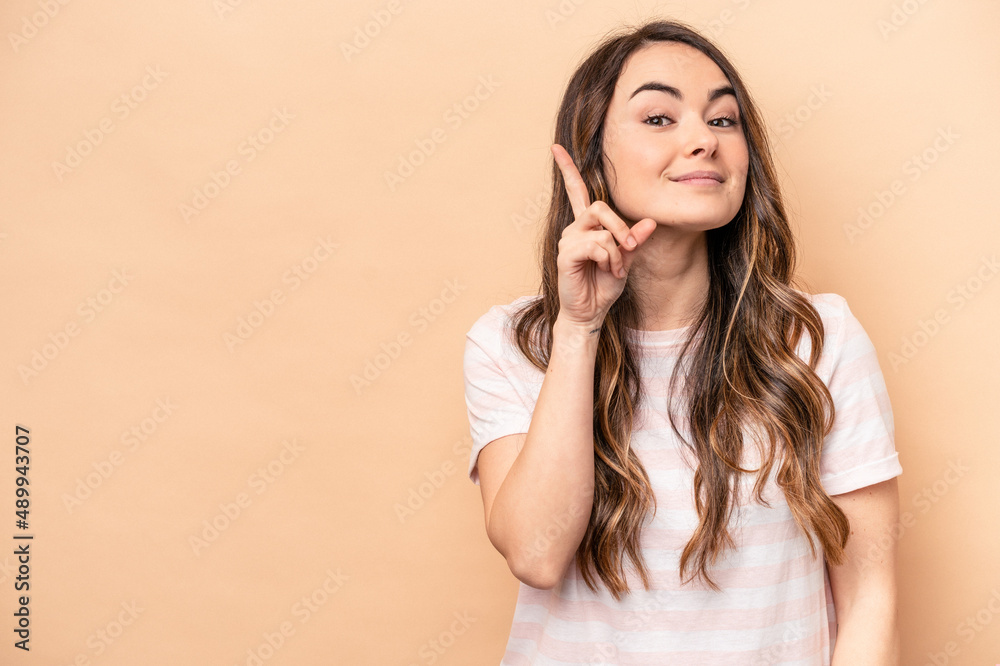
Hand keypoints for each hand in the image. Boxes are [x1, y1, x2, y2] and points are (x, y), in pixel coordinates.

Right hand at [550, 143, 655, 329]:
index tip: (556, 148)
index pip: (576, 192)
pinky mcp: (566, 254)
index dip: (567, 170)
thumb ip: (634, 240)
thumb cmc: (604, 286)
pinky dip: (608, 258)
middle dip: (621, 227)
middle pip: (599, 206)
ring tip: (615, 268)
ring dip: (616, 250)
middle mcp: (574, 229)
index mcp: (587, 226)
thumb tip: (650, 223)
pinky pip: (596, 245)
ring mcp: (568, 240)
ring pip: (602, 228)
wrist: (591, 312)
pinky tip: (606, 270)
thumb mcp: (626, 260)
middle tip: (631, 247)